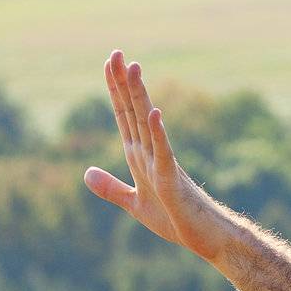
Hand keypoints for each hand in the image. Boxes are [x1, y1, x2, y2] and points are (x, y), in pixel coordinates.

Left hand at [84, 51, 229, 261]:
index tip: (109, 64)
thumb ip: (111, 189)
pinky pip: (164, 152)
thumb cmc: (176, 220)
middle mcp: (150, 153)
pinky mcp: (172, 178)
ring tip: (133, 68)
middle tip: (116, 53)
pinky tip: (153, 113)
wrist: (204, 237)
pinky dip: (158, 132)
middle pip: (133, 111)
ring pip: (147, 123)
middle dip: (123, 83)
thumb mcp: (134, 204)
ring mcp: (162, 163)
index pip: (124, 116)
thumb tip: (86, 174)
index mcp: (140, 157)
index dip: (115, 91)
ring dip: (140, 96)